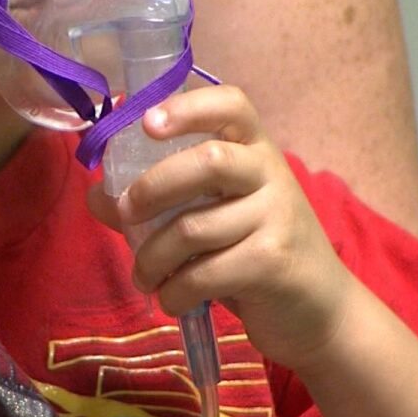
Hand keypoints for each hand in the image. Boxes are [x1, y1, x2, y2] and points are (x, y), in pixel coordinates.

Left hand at [86, 84, 353, 370]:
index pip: (231, 105)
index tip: (148, 123)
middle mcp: (271, 173)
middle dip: (152, 188)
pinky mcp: (273, 262)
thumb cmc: (257, 255)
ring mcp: (277, 217)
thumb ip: (157, 204)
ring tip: (144, 277)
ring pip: (193, 228)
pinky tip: (172, 300)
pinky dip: (174, 292)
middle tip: (127, 214)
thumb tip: (96, 196)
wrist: (320, 311)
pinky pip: (204, 273)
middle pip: (208, 161)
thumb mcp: (214, 219)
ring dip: (152, 259)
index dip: (187, 108)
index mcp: (255, 150)